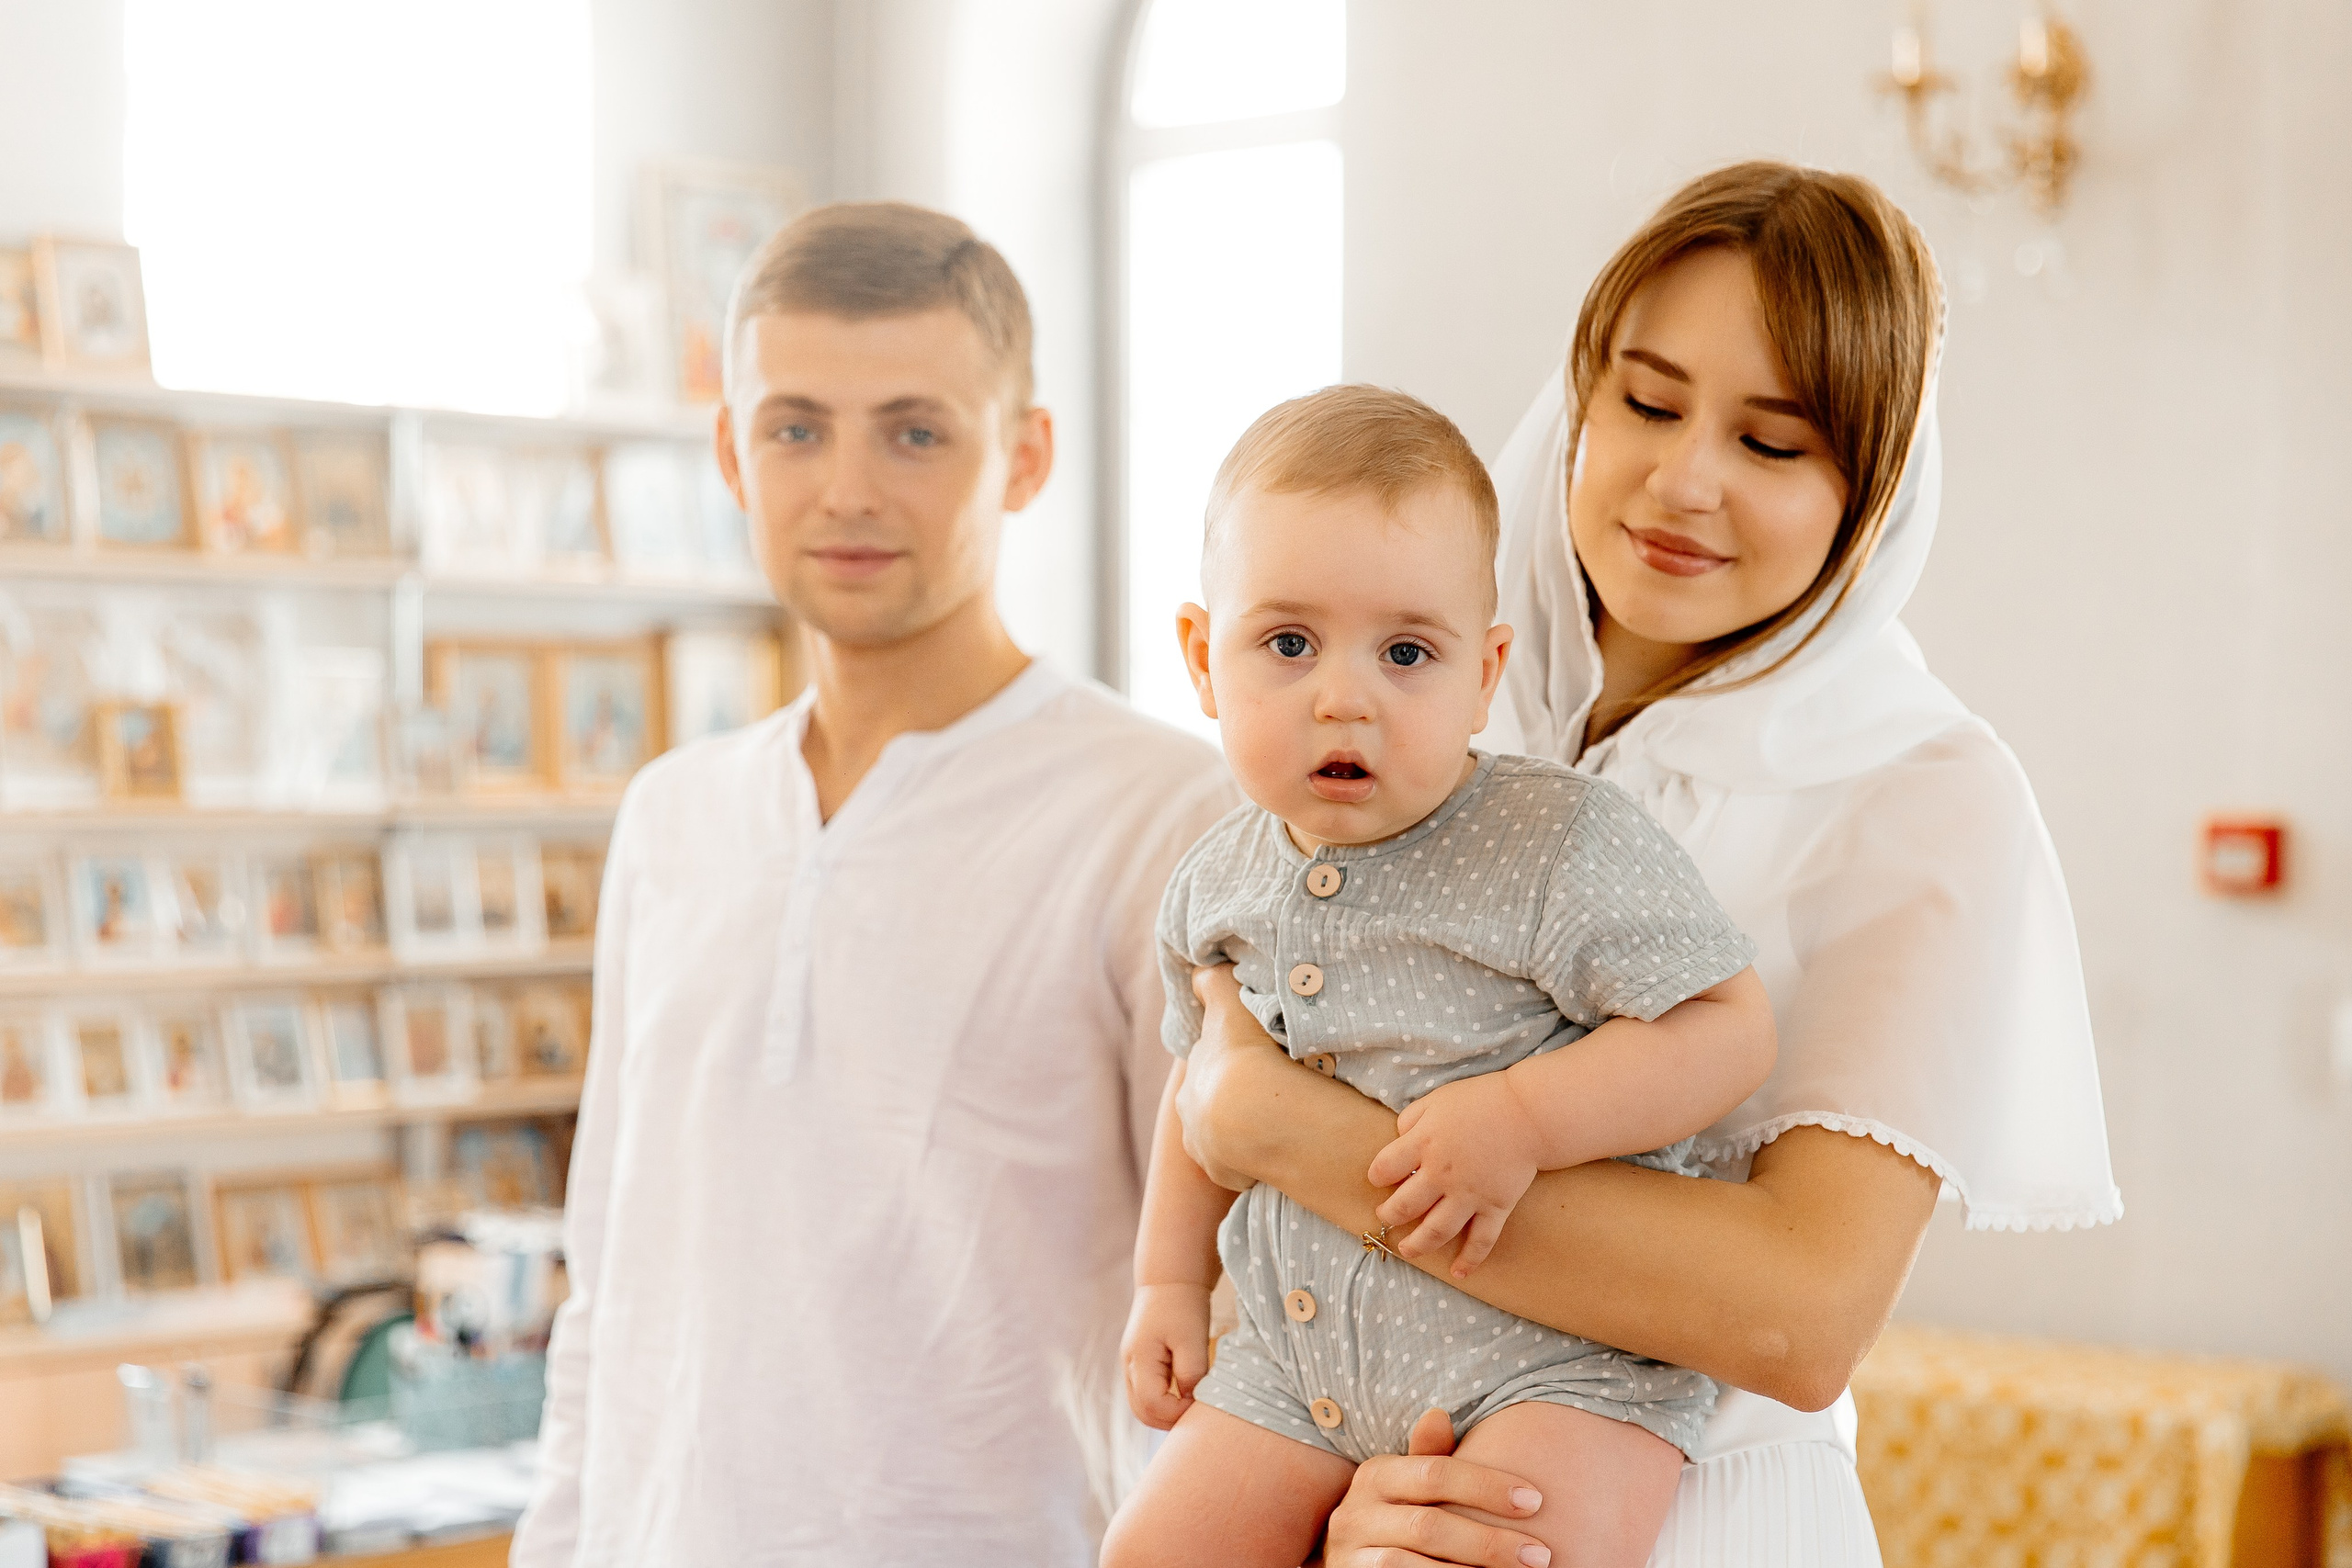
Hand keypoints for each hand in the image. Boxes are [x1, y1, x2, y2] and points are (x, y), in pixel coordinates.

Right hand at [1121, 1282, 1211, 1429]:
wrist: (1170, 1280)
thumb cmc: (1183, 1307)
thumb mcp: (1192, 1339)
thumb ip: (1191, 1373)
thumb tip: (1190, 1401)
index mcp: (1140, 1360)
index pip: (1152, 1405)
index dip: (1177, 1412)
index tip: (1200, 1403)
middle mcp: (1130, 1367)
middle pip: (1142, 1412)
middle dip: (1169, 1420)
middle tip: (1196, 1414)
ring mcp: (1132, 1366)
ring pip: (1141, 1406)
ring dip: (1164, 1414)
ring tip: (1191, 1407)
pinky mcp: (1139, 1364)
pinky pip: (1145, 1394)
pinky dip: (1162, 1403)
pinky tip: (1183, 1396)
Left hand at [1173, 965, 1282, 1190]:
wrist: (1255, 1113)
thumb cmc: (1245, 1053)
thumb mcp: (1228, 1003)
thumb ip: (1213, 983)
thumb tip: (1198, 971)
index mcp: (1190, 1083)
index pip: (1210, 1069)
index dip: (1235, 1061)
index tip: (1258, 1059)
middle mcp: (1190, 1120)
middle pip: (1215, 1106)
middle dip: (1238, 1100)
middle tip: (1274, 1091)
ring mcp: (1207, 1153)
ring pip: (1228, 1140)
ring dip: (1249, 1132)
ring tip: (1282, 1123)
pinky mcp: (1227, 1178)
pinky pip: (1245, 1168)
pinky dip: (1261, 1159)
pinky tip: (1283, 1148)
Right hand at [1321, 1408, 1551, 1567]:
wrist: (1352, 1559)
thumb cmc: (1395, 1516)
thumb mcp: (1407, 1483)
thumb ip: (1428, 1456)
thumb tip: (1438, 1414)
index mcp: (1376, 1475)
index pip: (1435, 1473)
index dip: (1486, 1486)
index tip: (1536, 1501)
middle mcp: (1355, 1513)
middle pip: (1430, 1526)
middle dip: (1489, 1542)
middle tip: (1540, 1555)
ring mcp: (1350, 1554)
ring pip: (1410, 1565)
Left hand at [1366, 1072, 1545, 1276]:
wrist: (1529, 1112)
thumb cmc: (1482, 1101)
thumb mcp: (1437, 1099)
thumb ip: (1411, 1119)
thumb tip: (1397, 1138)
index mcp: (1424, 1143)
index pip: (1384, 1168)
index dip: (1377, 1176)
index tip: (1379, 1179)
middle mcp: (1441, 1173)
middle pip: (1404, 1206)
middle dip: (1390, 1215)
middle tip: (1386, 1216)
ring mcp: (1469, 1194)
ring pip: (1436, 1231)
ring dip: (1418, 1245)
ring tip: (1407, 1250)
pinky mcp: (1496, 1207)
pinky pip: (1481, 1240)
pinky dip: (1470, 1260)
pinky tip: (1458, 1273)